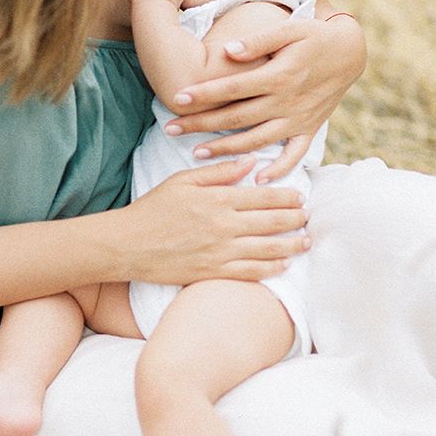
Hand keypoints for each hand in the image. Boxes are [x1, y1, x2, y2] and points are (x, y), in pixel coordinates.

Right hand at [121, 158, 310, 282]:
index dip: (286, 197)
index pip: (262, 196)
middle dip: (294, 219)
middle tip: (308, 217)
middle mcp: (223, 226)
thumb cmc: (153, 209)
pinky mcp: (213, 273)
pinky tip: (284, 266)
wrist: (126, 244)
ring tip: (306, 241)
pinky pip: (250, 272)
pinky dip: (270, 269)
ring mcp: (219, 252)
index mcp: (217, 199)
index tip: (300, 197)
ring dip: (291, 245)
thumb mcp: (183, 180)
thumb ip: (219, 172)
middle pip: (271, 222)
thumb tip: (250, 163)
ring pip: (267, 249)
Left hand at [166, 14, 365, 178]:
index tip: (177, 98)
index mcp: (278, 76)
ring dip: (226, 149)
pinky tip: (257, 179)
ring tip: (196, 154)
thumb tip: (228, 51)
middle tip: (170, 129)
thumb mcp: (290, 29)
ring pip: (256, 139)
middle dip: (202, 124)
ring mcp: (298, 119)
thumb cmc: (314, 36)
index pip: (232, 87)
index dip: (204, 93)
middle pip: (236, 117)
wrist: (350, 51)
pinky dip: (278, 170)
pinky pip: (294, 155)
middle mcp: (286, 101)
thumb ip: (259, 41)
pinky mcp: (309, 129)